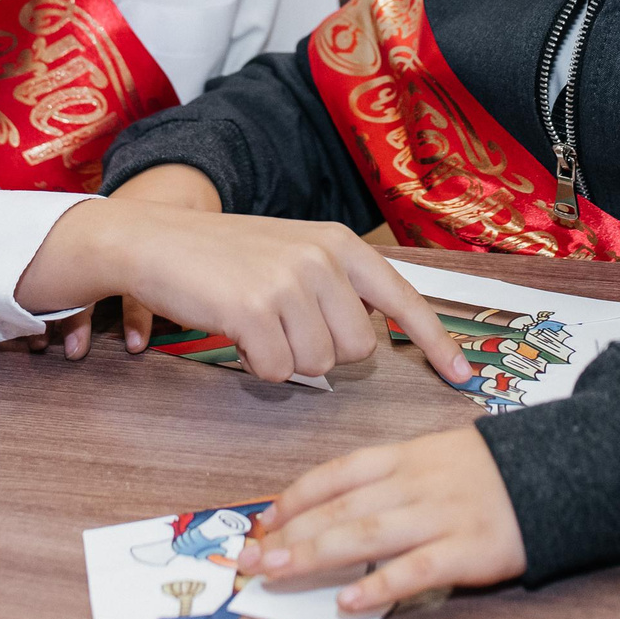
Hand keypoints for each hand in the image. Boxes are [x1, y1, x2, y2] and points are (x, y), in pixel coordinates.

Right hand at [17, 199, 474, 386]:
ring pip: (317, 364)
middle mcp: (323, 257)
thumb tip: (370, 344)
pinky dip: (257, 366)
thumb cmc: (225, 257)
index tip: (464, 377)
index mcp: (340, 244)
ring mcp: (289, 280)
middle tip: (283, 326)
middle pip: (357, 350)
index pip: (404, 300)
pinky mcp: (254, 308)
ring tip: (256, 324)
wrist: (155, 241)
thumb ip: (336, 289)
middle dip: (323, 353)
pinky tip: (237, 335)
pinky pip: (276, 370)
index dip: (436, 344)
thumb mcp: (292, 255)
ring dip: (286, 359)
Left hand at [237, 427, 525, 612]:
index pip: (338, 473)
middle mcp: (417, 482)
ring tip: (277, 572)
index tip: (263, 519)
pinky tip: (349, 601)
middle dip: (290, 533)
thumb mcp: (438, 455)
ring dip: (315, 554)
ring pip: (367, 534)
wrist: (563, 470)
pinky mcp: (469, 549)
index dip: (297, 496)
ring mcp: (442, 515)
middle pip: (341, 508)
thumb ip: (392, 478)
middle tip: (250, 556)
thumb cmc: (492, 470)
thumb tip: (335, 508)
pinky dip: (380, 585)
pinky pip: (416, 570)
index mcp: (407, 455)